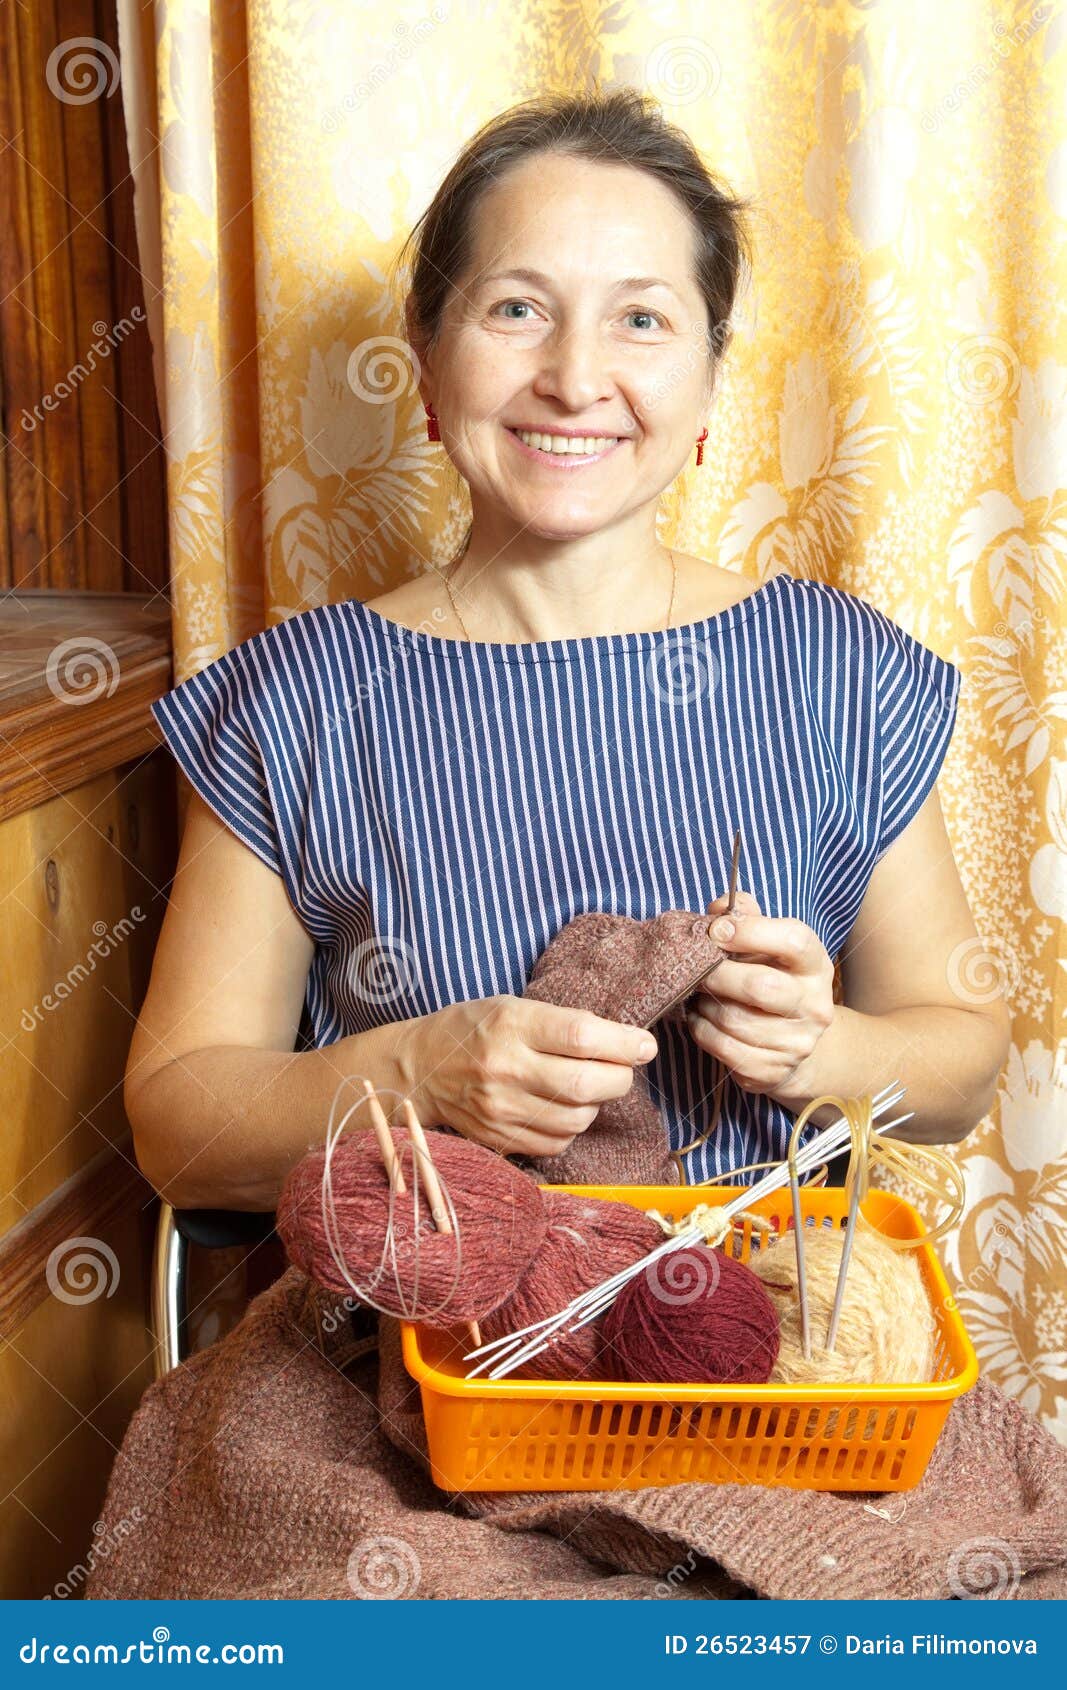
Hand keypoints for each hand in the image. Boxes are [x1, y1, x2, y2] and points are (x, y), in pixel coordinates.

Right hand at [401, 994, 657, 1159]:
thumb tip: (626, 1043)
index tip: (644, 1044)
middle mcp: (505, 1069)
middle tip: (623, 1068)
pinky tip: (561, 1107)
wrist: (420, 1070)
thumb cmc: (472, 1029)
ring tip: (585, 1085)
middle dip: (619, 1078)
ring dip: (595, 1103)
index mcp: (511, 1025)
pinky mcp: (501, 1139)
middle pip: (586, 1085)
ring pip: (578, 1119)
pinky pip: (558, 1142)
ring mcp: (502, 1110)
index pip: (582, 1037)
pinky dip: (571, 1126)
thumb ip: (563, 1023)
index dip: (624, 1043)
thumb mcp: (513, 1007)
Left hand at [683, 890, 835, 1103]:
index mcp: (815, 966)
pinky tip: (701, 1019)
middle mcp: (814, 1005)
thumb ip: (745, 916)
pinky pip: (723, 1048)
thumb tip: (717, 910)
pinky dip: (702, 1030)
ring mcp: (797, 1042)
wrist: (793, 1043)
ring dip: (704, 1004)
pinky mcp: (772, 1070)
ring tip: (698, 994)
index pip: (793, 941)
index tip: (716, 930)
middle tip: (694, 969)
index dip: (750, 931)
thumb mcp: (767, 944)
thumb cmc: (771, 979)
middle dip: (716, 975)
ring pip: (734, 1019)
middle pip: (760, 986)